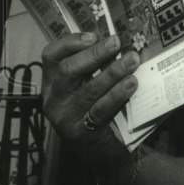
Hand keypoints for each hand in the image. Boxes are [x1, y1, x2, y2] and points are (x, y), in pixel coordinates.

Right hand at [40, 33, 139, 162]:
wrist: (98, 149)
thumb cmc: (95, 105)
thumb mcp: (88, 83)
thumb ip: (97, 63)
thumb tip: (118, 39)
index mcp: (53, 80)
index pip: (51, 55)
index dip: (70, 42)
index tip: (93, 35)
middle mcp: (53, 97)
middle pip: (67, 71)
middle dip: (93, 55)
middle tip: (116, 42)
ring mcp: (64, 116)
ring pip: (87, 90)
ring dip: (112, 72)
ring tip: (132, 60)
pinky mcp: (79, 132)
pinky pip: (100, 110)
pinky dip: (117, 95)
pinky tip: (131, 83)